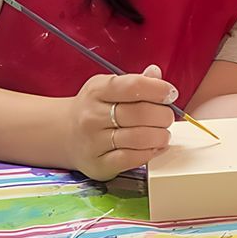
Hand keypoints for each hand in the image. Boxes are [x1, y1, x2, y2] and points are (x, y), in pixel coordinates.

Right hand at [65, 64, 177, 181]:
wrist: (66, 134)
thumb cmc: (95, 109)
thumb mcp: (108, 88)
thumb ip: (134, 82)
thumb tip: (156, 73)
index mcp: (97, 90)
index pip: (133, 86)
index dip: (158, 89)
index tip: (170, 94)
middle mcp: (92, 116)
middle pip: (140, 114)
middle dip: (163, 115)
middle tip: (168, 117)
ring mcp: (93, 142)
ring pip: (139, 138)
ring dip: (160, 136)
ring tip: (164, 134)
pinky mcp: (99, 164)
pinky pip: (132, 159)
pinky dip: (150, 153)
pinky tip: (155, 147)